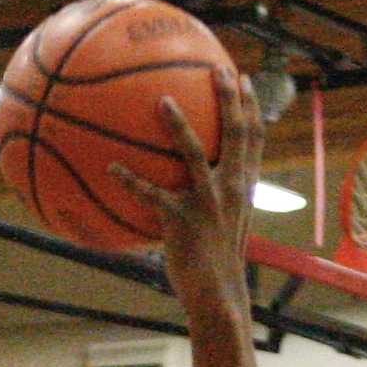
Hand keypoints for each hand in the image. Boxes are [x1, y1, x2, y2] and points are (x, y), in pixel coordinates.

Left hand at [107, 67, 261, 315]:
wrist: (218, 297)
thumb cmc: (218, 260)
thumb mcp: (228, 223)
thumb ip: (220, 195)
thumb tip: (203, 177)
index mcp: (243, 187)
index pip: (254, 140)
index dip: (252, 108)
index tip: (244, 79)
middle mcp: (230, 189)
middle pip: (235, 133)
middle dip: (229, 99)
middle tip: (218, 68)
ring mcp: (207, 203)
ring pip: (194, 152)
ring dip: (178, 125)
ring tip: (162, 101)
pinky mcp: (182, 221)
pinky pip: (152, 195)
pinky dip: (130, 181)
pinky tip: (112, 168)